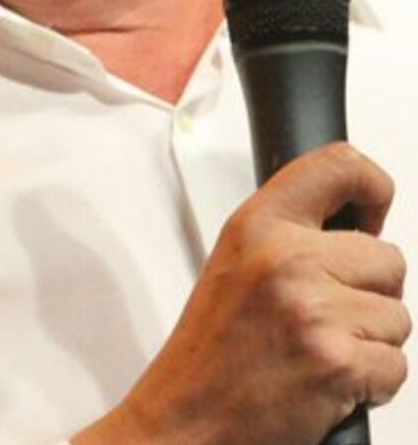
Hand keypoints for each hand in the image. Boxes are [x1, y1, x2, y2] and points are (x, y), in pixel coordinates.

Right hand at [78, 142, 409, 444]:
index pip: (339, 166)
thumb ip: (290, 237)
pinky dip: (372, 382)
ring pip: (399, 317)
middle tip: (322, 316)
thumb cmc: (212, 350)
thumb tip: (358, 227)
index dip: (372, 187)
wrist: (187, 417)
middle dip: (369, 294)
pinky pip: (398, 366)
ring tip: (316, 349)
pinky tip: (326, 379)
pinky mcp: (339, 362)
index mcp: (258, 226)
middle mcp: (287, 259)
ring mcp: (315, 311)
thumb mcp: (236, 264)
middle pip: (389, 258)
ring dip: (370, 341)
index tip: (370, 213)